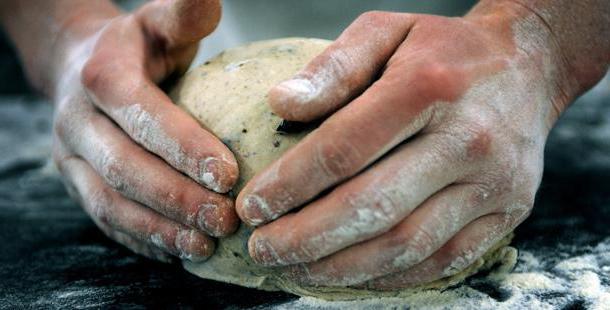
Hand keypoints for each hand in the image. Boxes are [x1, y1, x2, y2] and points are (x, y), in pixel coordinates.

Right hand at [52, 0, 238, 261]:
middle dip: (177, 198)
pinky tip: (179, 251)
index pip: (142, 115)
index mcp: (102, 77)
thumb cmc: (137, 48)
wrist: (78, 68)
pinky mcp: (76, 184)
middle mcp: (78, 122)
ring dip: (160, 228)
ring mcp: (72, 158)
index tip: (229, 174)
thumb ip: (185, 15)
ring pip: (111, 203)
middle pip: (126, 167)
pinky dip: (143, 239)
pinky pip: (106, 220)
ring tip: (206, 245)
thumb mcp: (159, 23)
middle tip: (226, 219)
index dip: (183, 147)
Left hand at [236, 5, 578, 287]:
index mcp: (429, 86)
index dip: (290, 184)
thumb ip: (333, 66)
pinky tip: (348, 273)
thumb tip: (281, 105)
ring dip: (340, 267)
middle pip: (372, 207)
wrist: (528, 66)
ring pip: (405, 245)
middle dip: (306, 238)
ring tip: (294, 269)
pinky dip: (387, 276)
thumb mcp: (386, 30)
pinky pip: (440, 260)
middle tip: (262, 250)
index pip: (344, 148)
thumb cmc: (445, 49)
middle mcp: (467, 140)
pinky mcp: (506, 214)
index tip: (254, 206)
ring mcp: (493, 184)